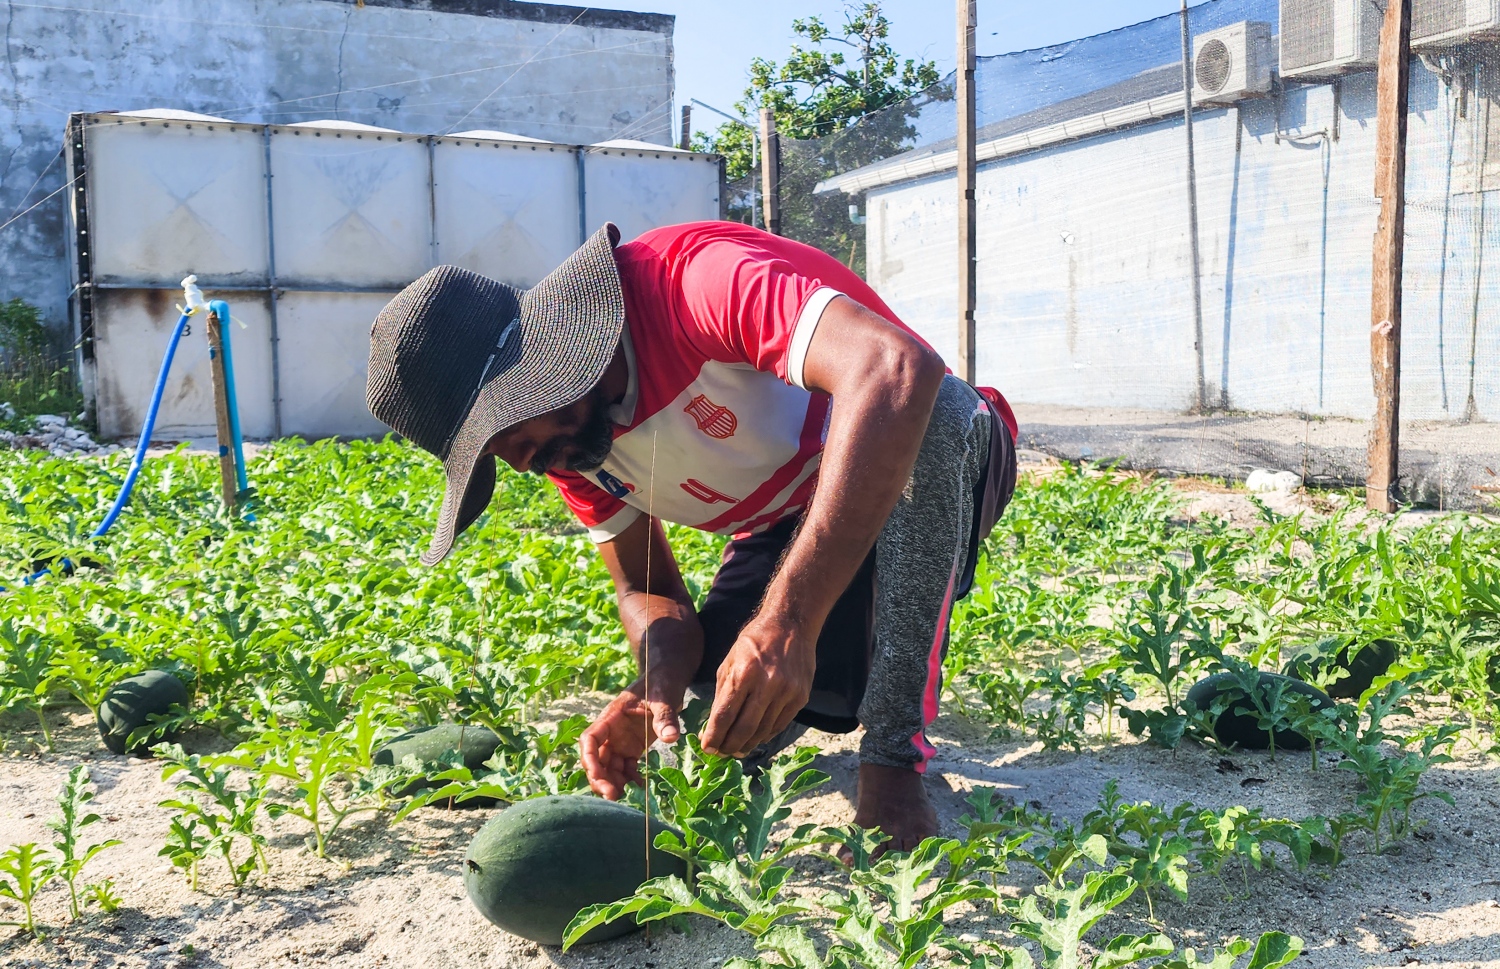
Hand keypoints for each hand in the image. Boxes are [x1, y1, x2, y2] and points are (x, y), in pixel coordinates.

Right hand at [580, 678, 681, 799]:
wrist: (667, 680)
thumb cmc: (661, 683)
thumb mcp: (664, 697)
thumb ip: (665, 717)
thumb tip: (670, 738)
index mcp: (611, 717)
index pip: (590, 739)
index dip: (589, 758)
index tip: (596, 774)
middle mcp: (611, 731)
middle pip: (596, 758)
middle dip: (600, 778)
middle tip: (612, 795)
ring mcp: (621, 740)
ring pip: (609, 766)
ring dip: (612, 782)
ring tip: (624, 796)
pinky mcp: (632, 747)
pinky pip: (624, 767)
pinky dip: (629, 778)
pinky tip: (640, 785)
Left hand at [702, 615, 815, 756]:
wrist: (791, 625)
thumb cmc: (754, 643)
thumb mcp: (729, 662)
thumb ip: (722, 694)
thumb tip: (713, 726)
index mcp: (744, 673)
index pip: (725, 715)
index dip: (714, 736)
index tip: (707, 748)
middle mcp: (767, 684)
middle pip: (744, 729)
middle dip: (729, 746)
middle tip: (721, 753)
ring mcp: (787, 692)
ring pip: (763, 731)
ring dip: (747, 744)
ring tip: (736, 750)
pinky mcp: (801, 697)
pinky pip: (779, 725)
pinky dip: (765, 735)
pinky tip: (755, 738)